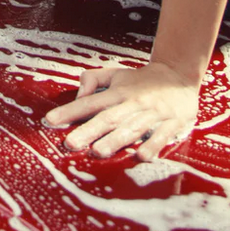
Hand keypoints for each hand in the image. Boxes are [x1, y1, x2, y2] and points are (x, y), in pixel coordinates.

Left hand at [44, 62, 197, 159]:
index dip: (69, 111)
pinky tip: (140, 157)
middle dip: (88, 131)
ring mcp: (152, 114)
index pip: (89, 102)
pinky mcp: (172, 124)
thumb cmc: (141, 80)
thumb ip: (93, 80)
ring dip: (115, 141)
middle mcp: (132, 103)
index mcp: (117, 92)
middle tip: (70, 143)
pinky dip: (151, 147)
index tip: (50, 120)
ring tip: (98, 152)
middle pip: (108, 118)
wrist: (179, 76)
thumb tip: (78, 97)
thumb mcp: (115, 73)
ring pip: (132, 129)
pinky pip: (161, 137)